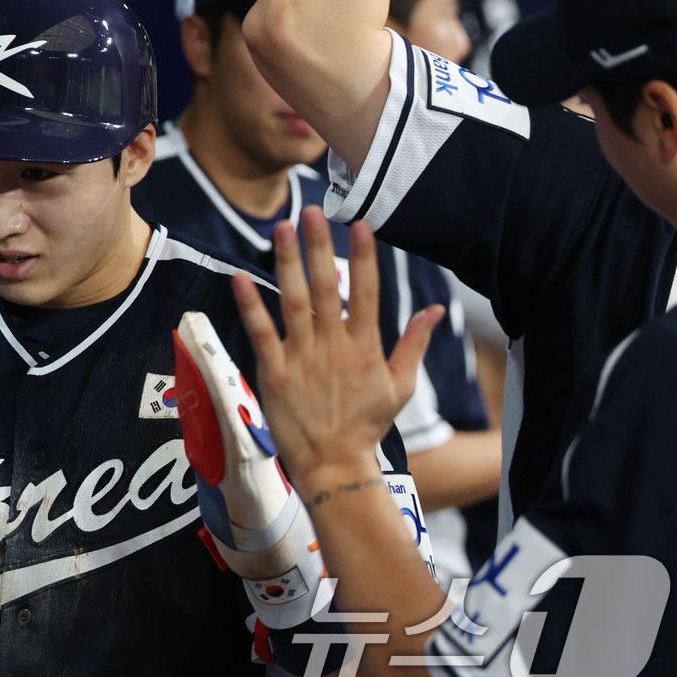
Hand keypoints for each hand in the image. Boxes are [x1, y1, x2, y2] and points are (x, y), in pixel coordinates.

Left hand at [231, 206, 443, 495]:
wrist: (335, 465)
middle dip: (320, 246)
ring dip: (287, 262)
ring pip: (294, 301)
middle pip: (328, 286)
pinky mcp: (274, 372)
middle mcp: (335, 346)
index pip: (368, 291)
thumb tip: (436, 308)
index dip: (365, 256)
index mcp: (366, 347)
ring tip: (281, 228)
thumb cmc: (367, 425)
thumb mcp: (400, 385)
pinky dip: (250, 304)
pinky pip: (261, 332)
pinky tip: (240, 276)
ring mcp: (302, 358)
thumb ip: (414, 343)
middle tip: (313, 211)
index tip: (360, 223)